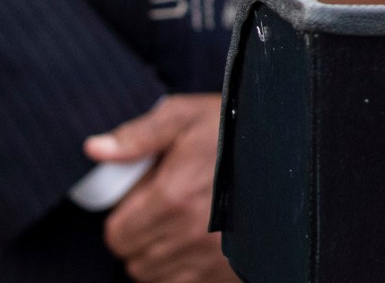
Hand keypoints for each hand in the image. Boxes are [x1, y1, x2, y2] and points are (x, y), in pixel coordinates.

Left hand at [86, 93, 235, 282]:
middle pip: (134, 260)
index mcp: (172, 197)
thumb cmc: (234, 130)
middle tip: (165, 209)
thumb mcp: (184, 117)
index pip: (116, 235)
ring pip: (157, 276)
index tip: (143, 201)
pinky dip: (185, 270)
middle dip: (140, 237)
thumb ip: (137, 136)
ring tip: (183, 224)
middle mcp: (190, 234)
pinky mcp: (228, 271)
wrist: (290, 150)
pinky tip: (199, 243)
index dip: (123, 218)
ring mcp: (212, 258)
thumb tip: (94, 150)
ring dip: (161, 256)